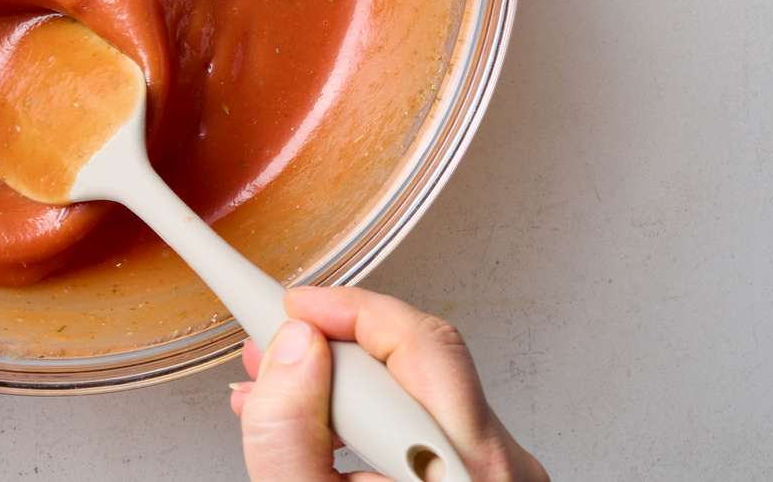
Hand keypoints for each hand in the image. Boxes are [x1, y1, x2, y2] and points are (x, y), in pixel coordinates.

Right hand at [228, 287, 546, 481]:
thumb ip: (289, 433)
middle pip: (418, 365)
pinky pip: (429, 435)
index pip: (417, 342)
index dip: (345, 309)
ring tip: (278, 397)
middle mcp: (502, 472)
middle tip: (269, 352)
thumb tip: (289, 353)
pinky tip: (320, 438)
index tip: (289, 307)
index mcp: (465, 471)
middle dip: (332, 349)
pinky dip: (370, 426)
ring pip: (420, 401)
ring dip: (345, 389)